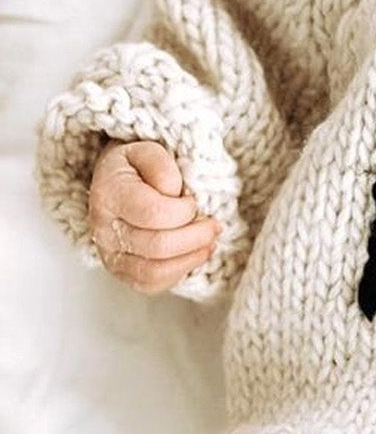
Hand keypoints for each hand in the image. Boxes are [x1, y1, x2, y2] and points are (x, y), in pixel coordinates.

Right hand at [88, 139, 219, 293]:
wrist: (117, 180)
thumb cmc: (137, 165)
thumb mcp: (147, 148)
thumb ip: (161, 164)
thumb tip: (173, 192)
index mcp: (108, 194)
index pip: (152, 213)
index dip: (183, 210)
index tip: (194, 201)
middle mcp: (104, 229)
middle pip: (156, 246)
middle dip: (195, 237)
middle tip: (214, 225)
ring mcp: (109, 254)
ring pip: (153, 272)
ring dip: (190, 258)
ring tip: (209, 242)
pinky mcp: (121, 271)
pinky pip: (150, 285)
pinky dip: (178, 273)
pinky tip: (193, 255)